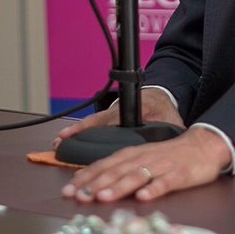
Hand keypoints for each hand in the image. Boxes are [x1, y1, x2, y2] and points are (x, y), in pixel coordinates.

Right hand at [52, 88, 184, 149]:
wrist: (160, 94)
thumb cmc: (164, 108)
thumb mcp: (171, 119)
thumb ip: (172, 131)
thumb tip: (176, 141)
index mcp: (135, 108)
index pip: (116, 120)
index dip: (102, 129)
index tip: (90, 134)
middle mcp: (119, 109)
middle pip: (98, 122)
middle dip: (81, 132)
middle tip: (62, 140)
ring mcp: (112, 112)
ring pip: (91, 122)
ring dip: (75, 132)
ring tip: (58, 140)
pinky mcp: (108, 116)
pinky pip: (91, 123)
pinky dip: (77, 131)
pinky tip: (64, 138)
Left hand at [61, 126, 230, 202]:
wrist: (202, 146)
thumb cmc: (169, 156)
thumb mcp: (141, 158)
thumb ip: (119, 169)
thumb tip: (91, 182)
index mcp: (132, 154)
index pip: (104, 164)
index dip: (86, 177)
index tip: (70, 189)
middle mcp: (144, 158)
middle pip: (117, 171)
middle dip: (96, 184)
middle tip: (80, 196)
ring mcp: (161, 166)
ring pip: (137, 176)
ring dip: (119, 187)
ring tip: (104, 197)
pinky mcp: (179, 174)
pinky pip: (165, 182)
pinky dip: (154, 189)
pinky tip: (144, 197)